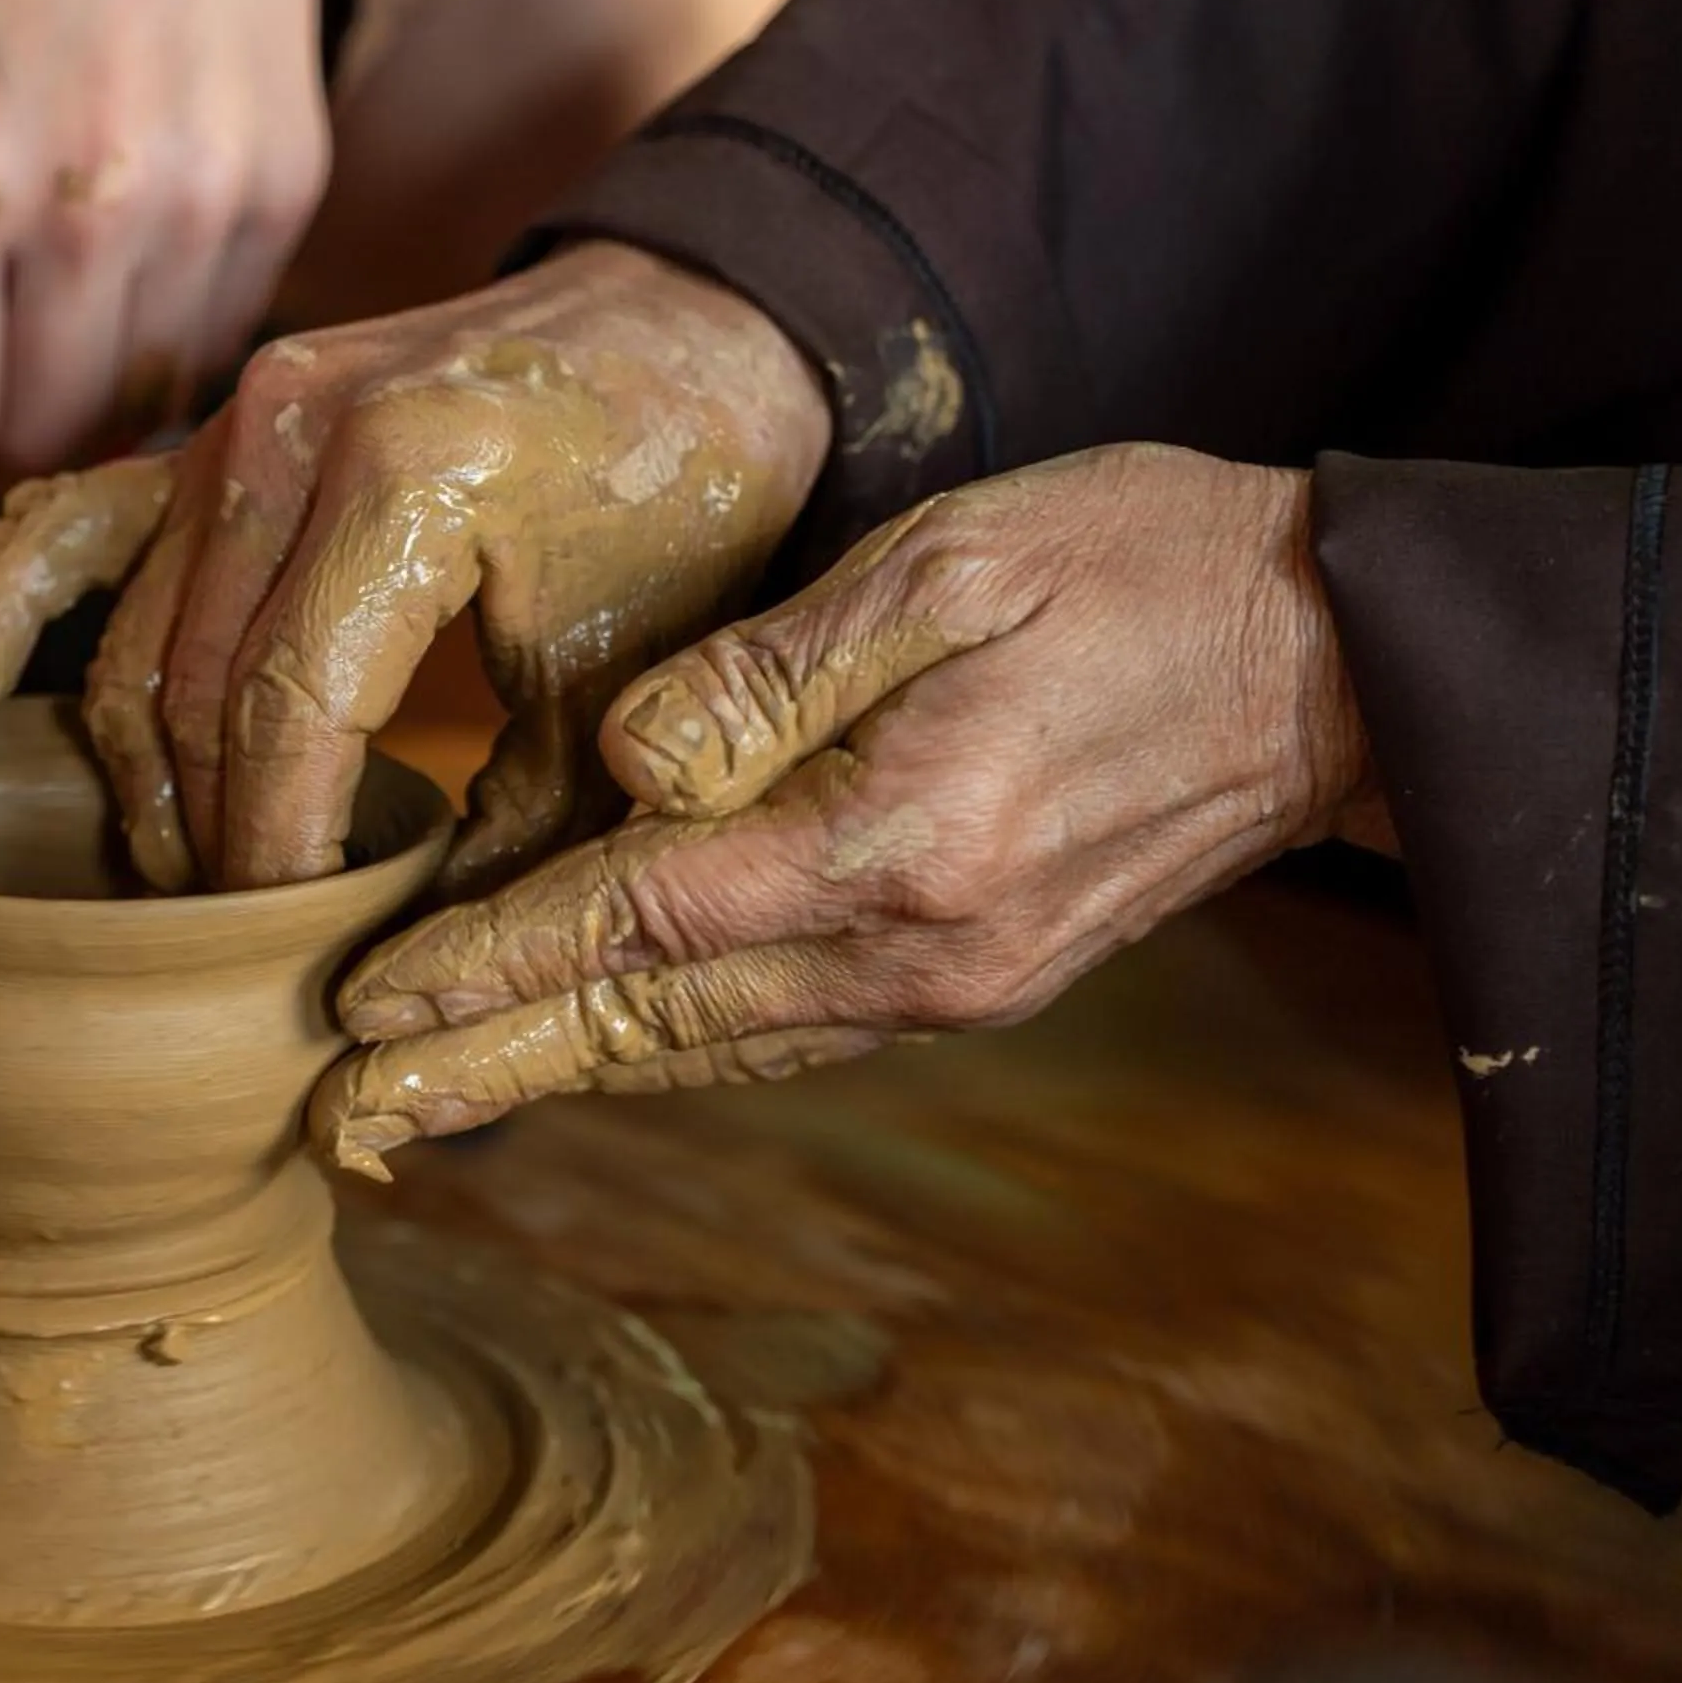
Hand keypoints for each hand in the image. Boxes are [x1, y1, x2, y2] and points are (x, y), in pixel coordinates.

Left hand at [0, 0, 368, 508]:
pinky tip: (135, 313)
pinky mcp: (279, 193)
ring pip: (133, 411)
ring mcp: (193, 206)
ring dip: (89, 419)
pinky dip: (169, 357)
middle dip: (0, 454)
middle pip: (34, 435)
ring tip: (59, 380)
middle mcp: (74, 208)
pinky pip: (214, 344)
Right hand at [0, 242, 831, 898]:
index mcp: (400, 481)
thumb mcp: (619, 683)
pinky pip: (80, 526)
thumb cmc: (681, 497)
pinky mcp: (218, 421)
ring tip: (165, 881)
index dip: (266, 858)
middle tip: (230, 946)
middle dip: (201, 839)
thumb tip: (420, 994)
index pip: (276, 717)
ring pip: (129, 638)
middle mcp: (288, 429)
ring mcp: (237, 416)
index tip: (282, 953)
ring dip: (136, 775)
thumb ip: (520, 840)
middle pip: (184, 690)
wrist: (698, 327)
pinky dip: (10, 615)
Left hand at [306, 443, 1380, 1177]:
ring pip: (712, 1047)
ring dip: (565, 1077)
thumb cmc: (1141, 567)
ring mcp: (955, 986)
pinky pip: (785, 1032)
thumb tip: (624, 762)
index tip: (363, 1003)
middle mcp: (917, 952)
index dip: (486, 964)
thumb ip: (770, 673)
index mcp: (896, 841)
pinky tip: (598, 1048)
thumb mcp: (951, 565)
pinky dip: (671, 1047)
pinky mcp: (980, 983)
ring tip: (433, 1106)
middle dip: (488, 1070)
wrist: (1339, 657)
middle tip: (343, 1117)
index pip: (635, 920)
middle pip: (650, 1024)